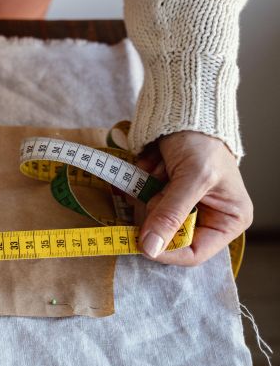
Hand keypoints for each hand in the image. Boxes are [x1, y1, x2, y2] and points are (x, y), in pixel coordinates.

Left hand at [134, 130, 251, 265]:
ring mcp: (180, 207)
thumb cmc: (202, 141)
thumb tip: (151, 248)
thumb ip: (171, 214)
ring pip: (149, 220)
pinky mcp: (160, 194)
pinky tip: (153, 165)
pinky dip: (140, 185)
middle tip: (160, 186)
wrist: (184, 112)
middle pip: (167, 238)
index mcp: (227, 221)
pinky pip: (139, 201)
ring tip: (162, 168)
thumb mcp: (192, 178)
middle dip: (156, 213)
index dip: (167, 252)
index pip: (194, 254)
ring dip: (148, 194)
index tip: (141, 243)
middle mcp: (205, 218)